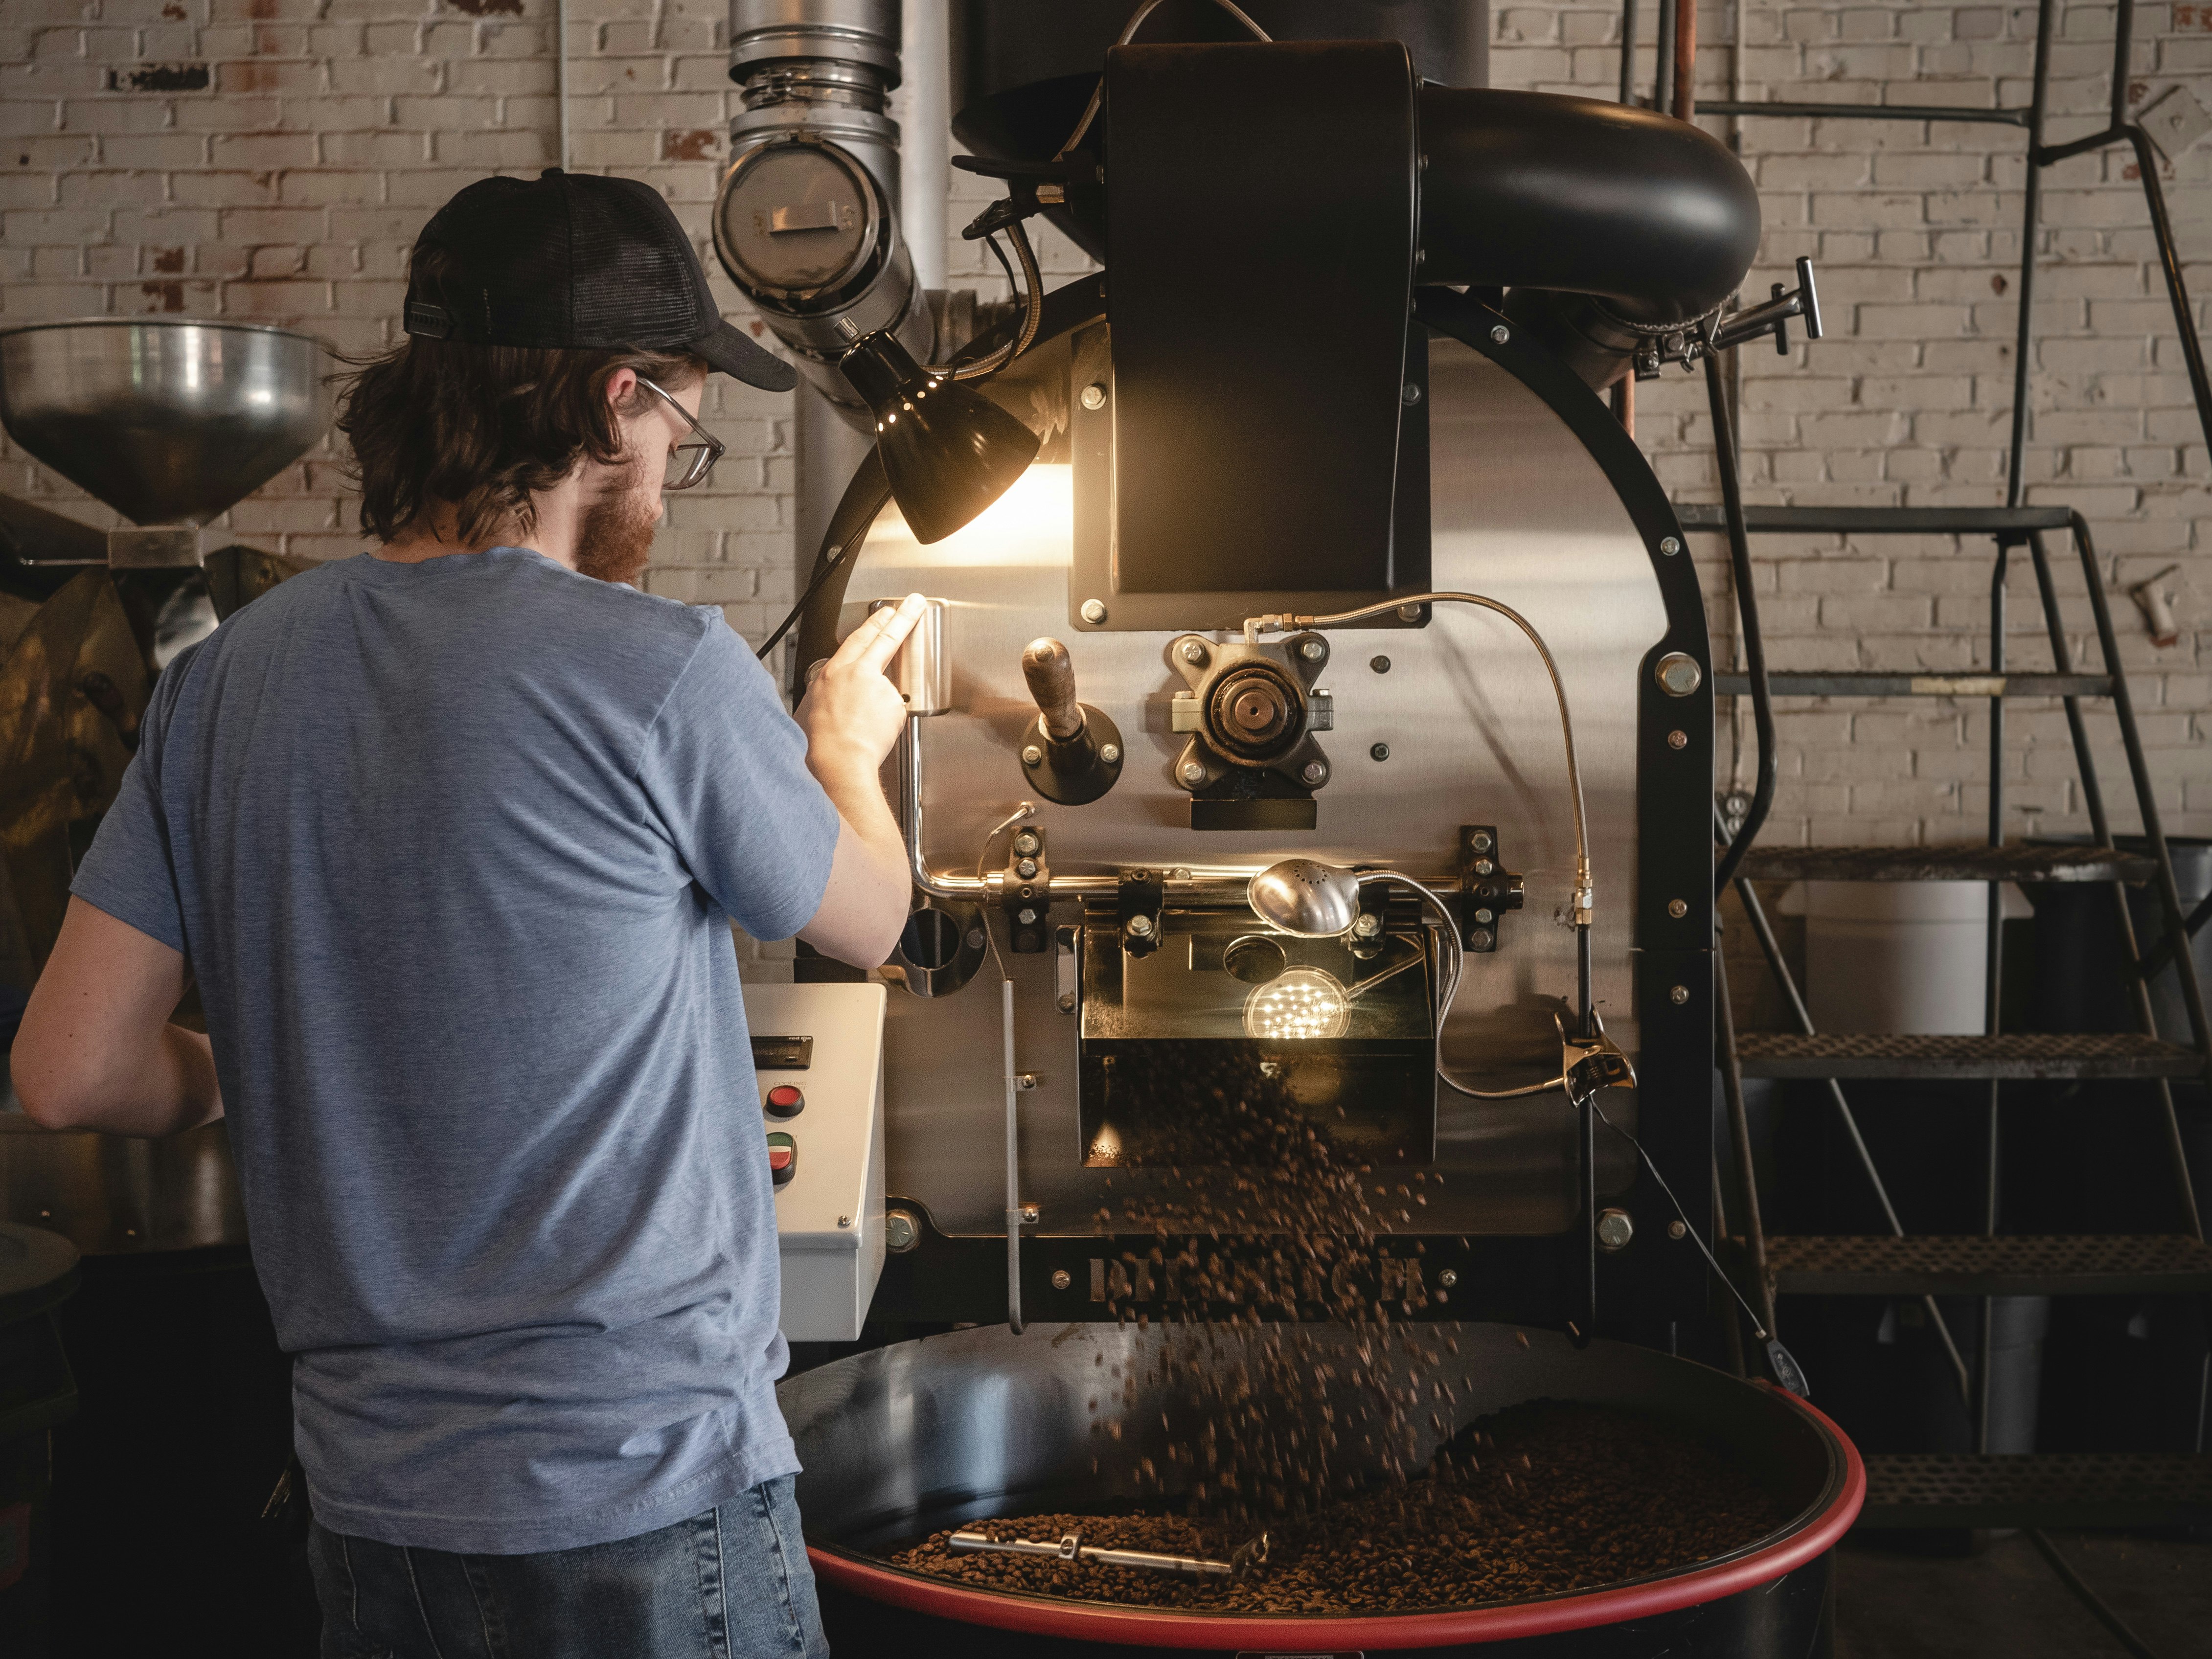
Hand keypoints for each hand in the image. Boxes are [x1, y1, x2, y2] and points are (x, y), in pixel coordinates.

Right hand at [798, 593, 924, 780]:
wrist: (838, 762)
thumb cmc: (818, 742)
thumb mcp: (809, 706)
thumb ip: (826, 692)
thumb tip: (832, 694)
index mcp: (834, 672)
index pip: (858, 638)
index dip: (874, 622)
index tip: (885, 611)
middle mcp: (859, 674)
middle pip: (885, 639)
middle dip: (902, 617)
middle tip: (915, 603)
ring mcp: (881, 688)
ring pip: (886, 692)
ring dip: (878, 708)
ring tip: (862, 728)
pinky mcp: (896, 705)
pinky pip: (894, 712)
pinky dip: (886, 723)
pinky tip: (873, 733)